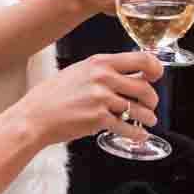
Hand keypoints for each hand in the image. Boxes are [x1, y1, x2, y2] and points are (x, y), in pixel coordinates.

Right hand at [22, 50, 163, 147]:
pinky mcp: (98, 119)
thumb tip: (130, 75)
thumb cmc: (54, 95)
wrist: (35, 116)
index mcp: (100, 62)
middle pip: (144, 87)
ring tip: (148, 121)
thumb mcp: (79, 72)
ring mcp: (101, 98)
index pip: (141, 59)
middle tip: (151, 105)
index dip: (155, 69)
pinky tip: (139, 135)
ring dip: (148, 117)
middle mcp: (102, 77)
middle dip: (153, 99)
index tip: (157, 77)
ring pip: (138, 109)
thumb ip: (104, 71)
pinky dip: (137, 133)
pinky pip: (127, 127)